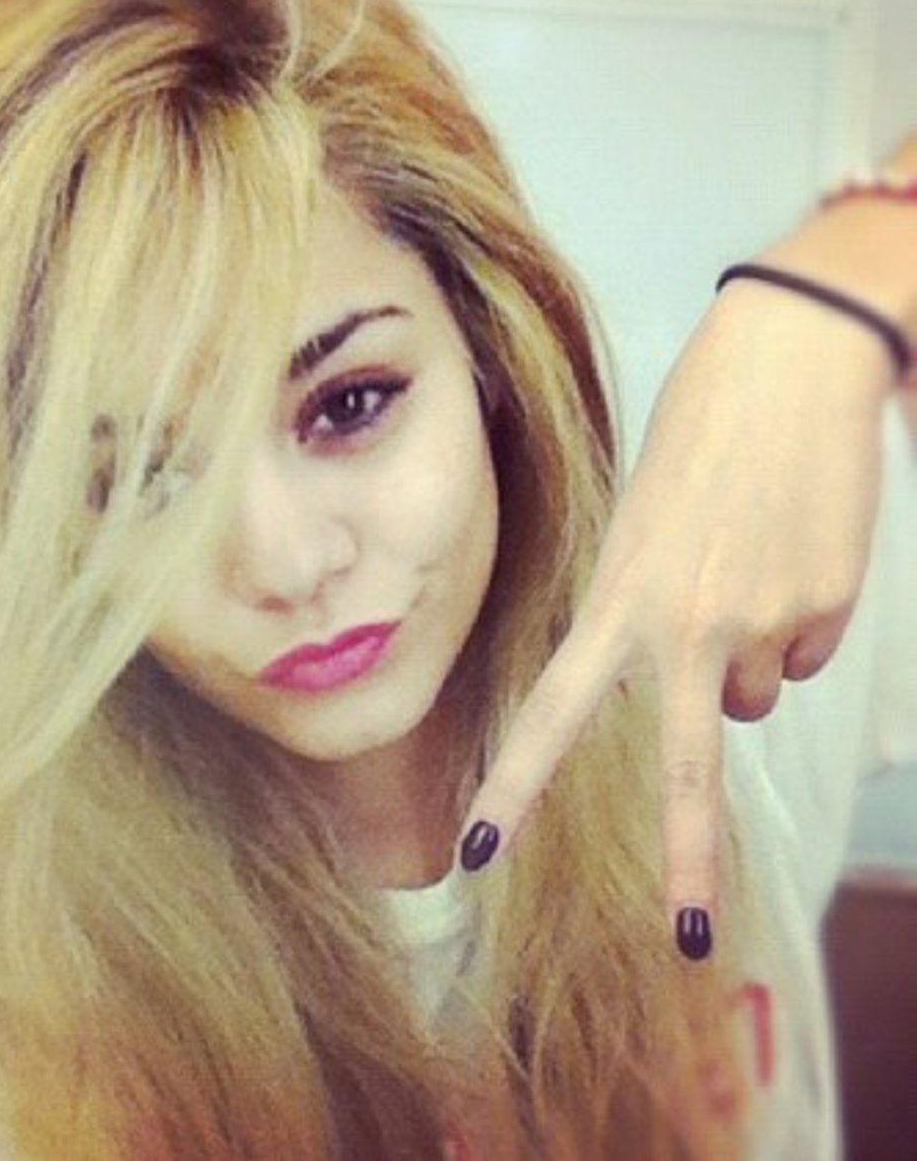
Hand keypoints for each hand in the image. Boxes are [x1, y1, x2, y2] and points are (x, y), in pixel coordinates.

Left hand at [458, 257, 900, 959]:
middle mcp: (686, 624)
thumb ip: (652, 618)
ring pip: (757, 695)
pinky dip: (798, 621)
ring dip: (748, 656)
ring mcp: (763, 619)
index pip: (552, 711)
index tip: (477, 850)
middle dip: (688, 861)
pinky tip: (790, 550)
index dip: (514, 784)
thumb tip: (734, 702)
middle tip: (688, 940)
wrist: (790, 363)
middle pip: (690, 766)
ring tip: (744, 562)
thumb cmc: (698, 438)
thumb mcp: (641, 530)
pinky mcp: (827, 606)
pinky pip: (805, 650)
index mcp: (617, 600)